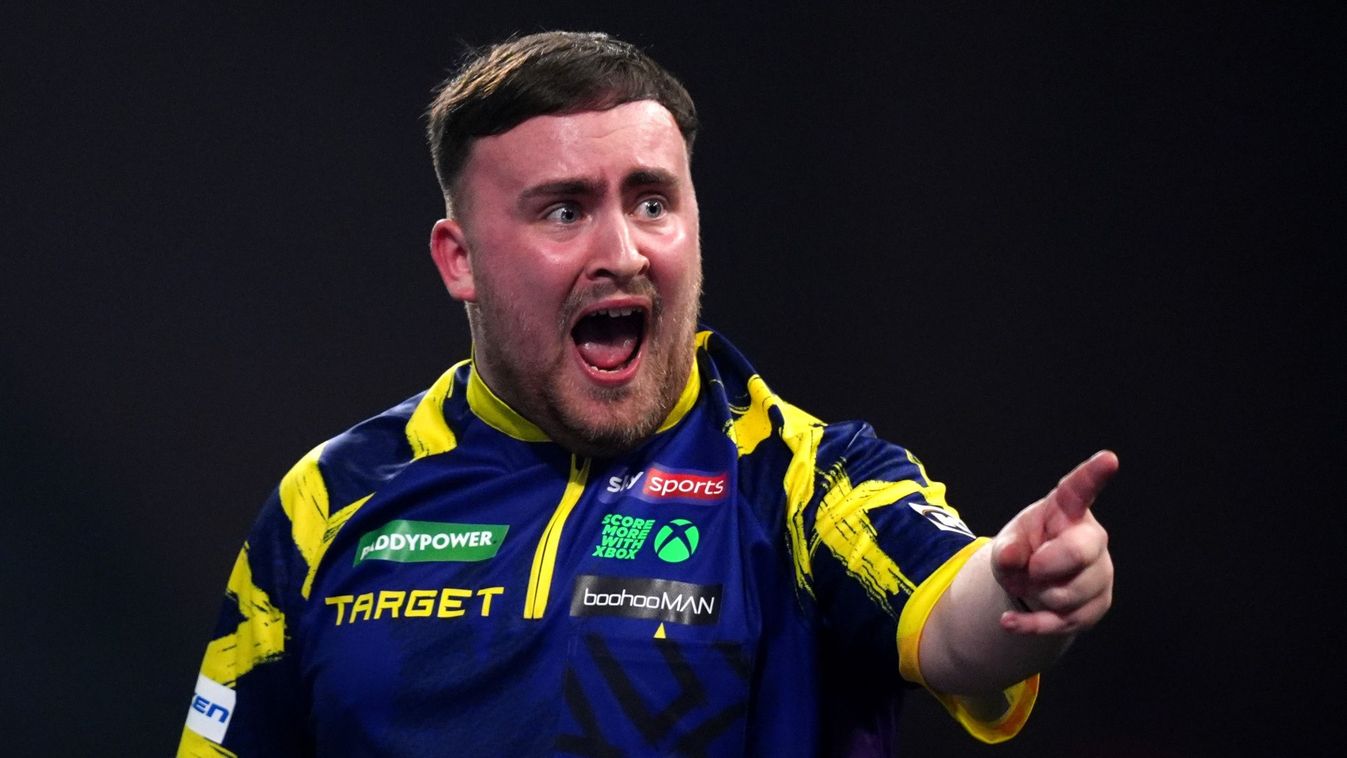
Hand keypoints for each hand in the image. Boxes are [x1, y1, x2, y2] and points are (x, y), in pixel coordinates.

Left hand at [991, 450, 1117, 634]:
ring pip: (1068, 594)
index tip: (1109, 459)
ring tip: (1034, 584)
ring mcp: (1099, 573)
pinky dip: (1030, 624)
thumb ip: (1007, 550)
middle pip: (1079, 552)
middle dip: (1047, 565)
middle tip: (1032, 567)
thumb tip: (1012, 558)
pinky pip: (1061, 622)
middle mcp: (1091, 538)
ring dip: (1037, 595)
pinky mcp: (1096, 606)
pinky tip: (1008, 622)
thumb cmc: (1023, 551)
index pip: (1079, 490)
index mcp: (1067, 511)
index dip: (1093, 474)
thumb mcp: (1007, 546)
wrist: (1032, 584)